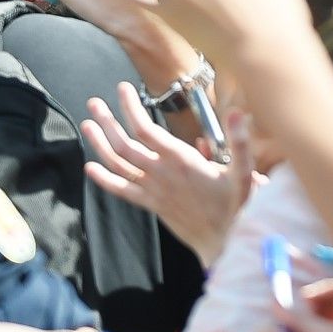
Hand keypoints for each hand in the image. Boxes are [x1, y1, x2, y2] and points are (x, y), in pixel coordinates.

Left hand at [83, 83, 257, 263]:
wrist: (223, 242)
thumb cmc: (234, 206)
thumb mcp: (244, 173)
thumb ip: (240, 143)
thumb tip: (237, 113)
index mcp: (180, 160)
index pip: (146, 129)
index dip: (130, 107)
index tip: (122, 89)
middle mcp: (161, 173)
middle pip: (124, 143)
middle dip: (106, 121)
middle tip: (94, 103)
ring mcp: (152, 189)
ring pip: (118, 164)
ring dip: (99, 144)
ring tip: (88, 124)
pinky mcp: (150, 204)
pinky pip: (121, 191)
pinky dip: (104, 180)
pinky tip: (90, 168)